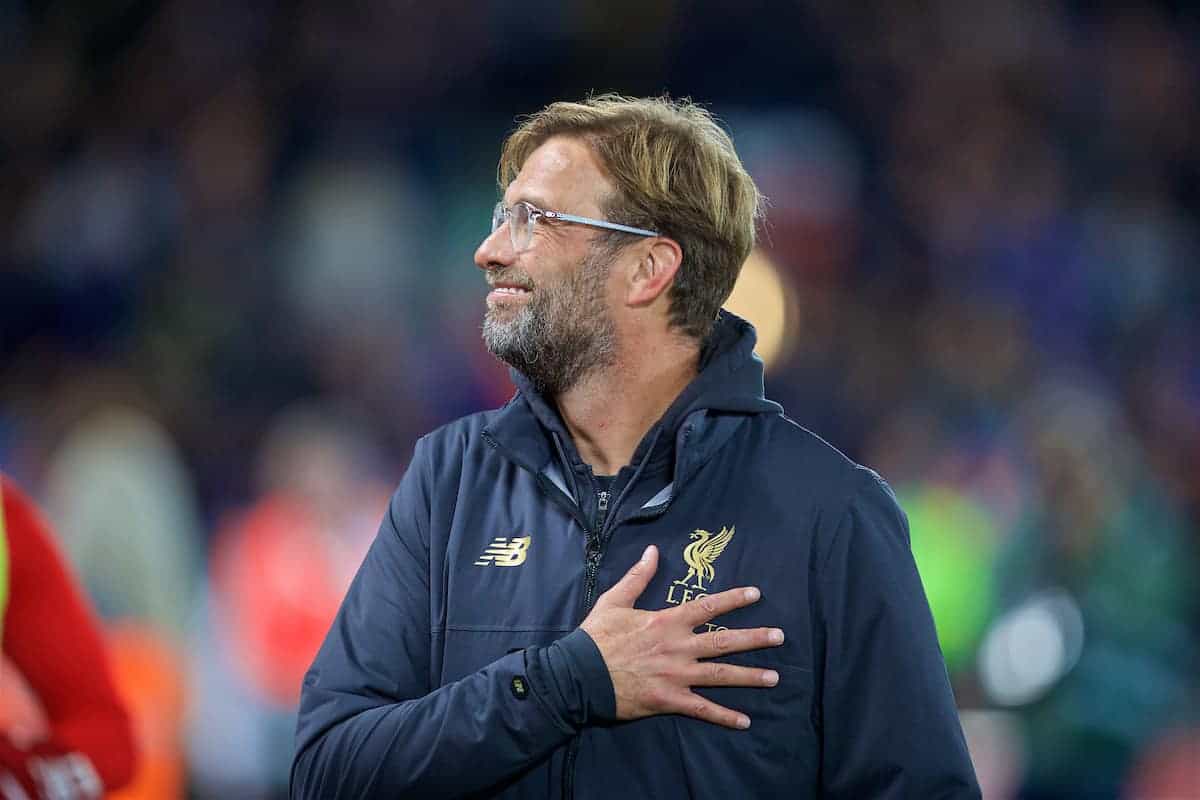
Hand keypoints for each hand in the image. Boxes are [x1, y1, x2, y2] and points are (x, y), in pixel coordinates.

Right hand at [579, 545, 784, 729]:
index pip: (708, 607)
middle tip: (780, 636)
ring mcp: (677, 675)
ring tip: (775, 678)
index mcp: (667, 621)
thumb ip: (638, 576)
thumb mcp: (615, 600)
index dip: (734, 599)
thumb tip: (653, 551)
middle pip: (724, 641)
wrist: (578, 675)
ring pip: (721, 675)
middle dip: (755, 638)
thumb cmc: (596, 637)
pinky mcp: (670, 700)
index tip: (756, 594)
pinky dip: (724, 716)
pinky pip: (703, 709)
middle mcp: (678, 647)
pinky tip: (745, 721)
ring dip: (750, 677)